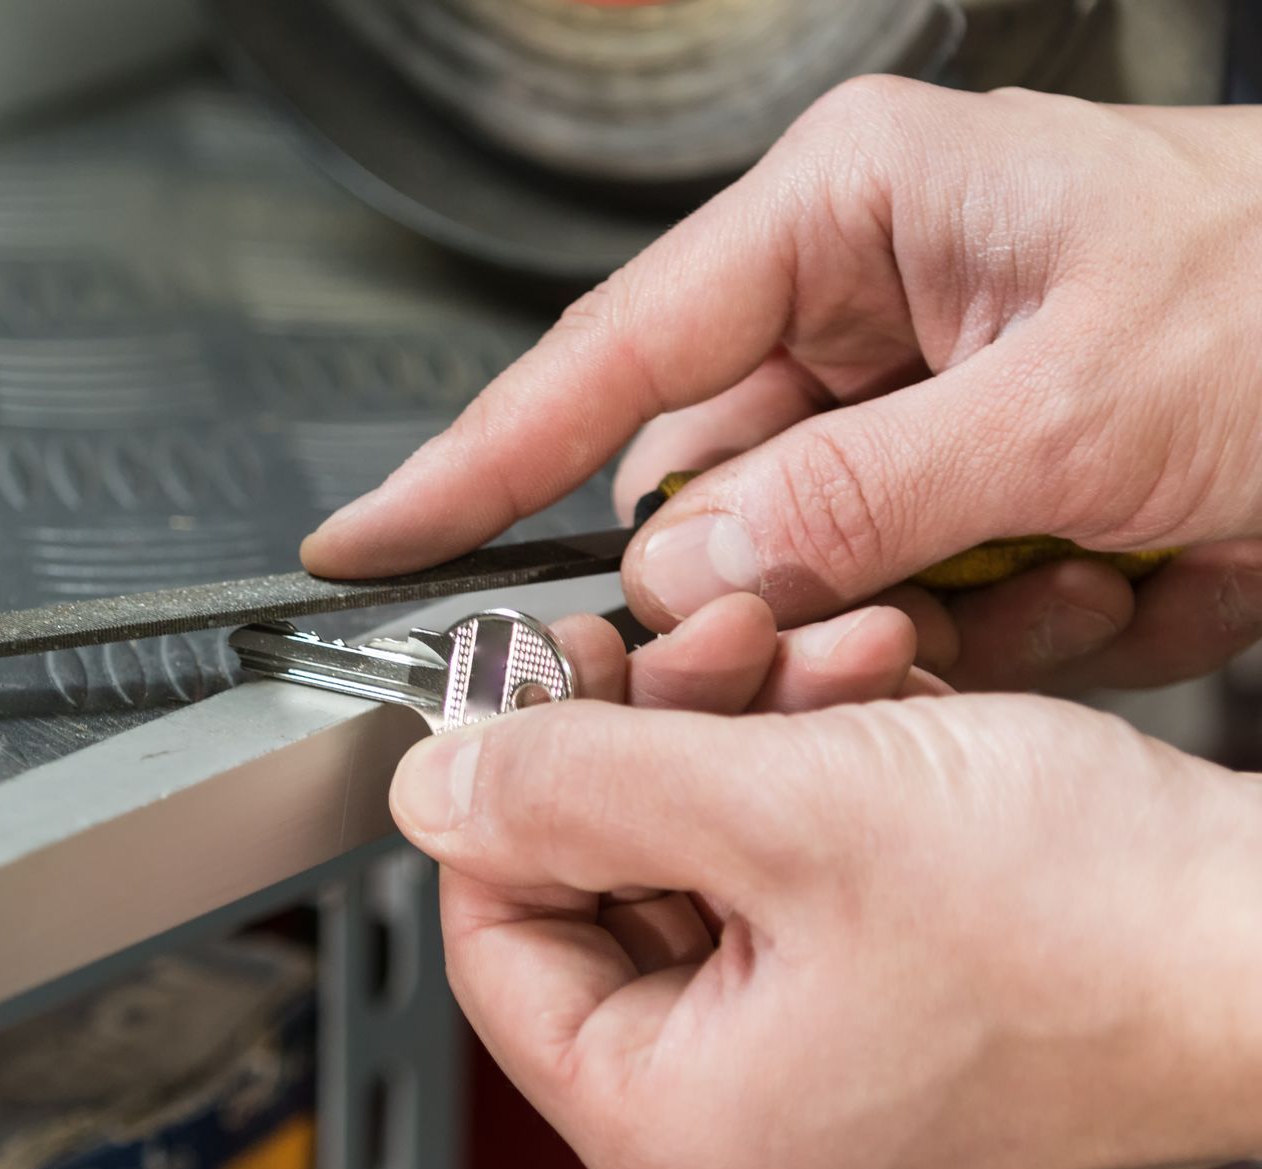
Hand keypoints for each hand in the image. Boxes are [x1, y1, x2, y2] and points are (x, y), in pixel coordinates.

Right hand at [300, 78, 1261, 691]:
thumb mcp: (1084, 397)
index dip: (475, 459)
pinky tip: (1119, 577)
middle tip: (880, 616)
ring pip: (797, 568)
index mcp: (850, 212)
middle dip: (772, 583)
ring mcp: (910, 410)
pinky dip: (992, 632)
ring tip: (1077, 571)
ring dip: (915, 617)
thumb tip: (677, 567)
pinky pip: (894, 605)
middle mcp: (859, 305)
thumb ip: (858, 492)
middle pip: (700, 490)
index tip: (372, 541)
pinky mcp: (961, 497)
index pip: (608, 354)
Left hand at [393, 693, 1261, 1168]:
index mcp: (679, 1138)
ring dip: (744, 728)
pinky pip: (784, 880)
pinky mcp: (878, 1020)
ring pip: (697, 861)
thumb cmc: (1102, 927)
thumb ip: (573, 789)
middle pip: (602, 888)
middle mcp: (735, 1138)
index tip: (533, 679)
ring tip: (818, 646)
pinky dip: (810, 774)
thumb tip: (434, 786)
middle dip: (654, 731)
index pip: (496, 940)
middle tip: (696, 634)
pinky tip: (868, 692)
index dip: (506, 788)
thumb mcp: (786, 811)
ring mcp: (809, 1082)